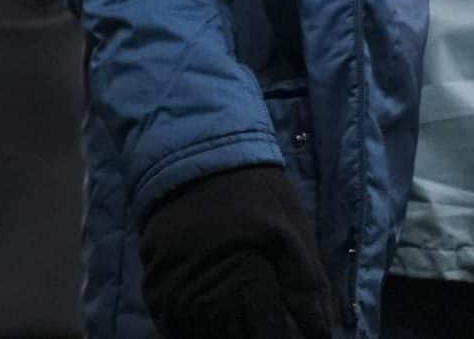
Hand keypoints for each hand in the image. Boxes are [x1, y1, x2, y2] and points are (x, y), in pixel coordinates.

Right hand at [138, 166, 337, 338]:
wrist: (197, 152)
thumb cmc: (253, 193)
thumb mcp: (293, 234)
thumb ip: (308, 288)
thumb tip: (322, 334)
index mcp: (243, 286)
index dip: (281, 337)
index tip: (288, 331)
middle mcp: (201, 296)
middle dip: (250, 334)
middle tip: (262, 321)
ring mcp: (170, 289)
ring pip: (194, 336)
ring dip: (216, 333)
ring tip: (237, 320)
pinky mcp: (151, 277)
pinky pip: (166, 320)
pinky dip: (185, 327)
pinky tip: (204, 321)